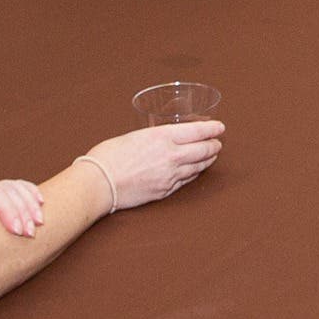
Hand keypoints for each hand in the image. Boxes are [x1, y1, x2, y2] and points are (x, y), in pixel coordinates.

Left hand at [0, 177, 44, 236]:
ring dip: (30, 204)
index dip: (9, 211)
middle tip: (31, 232)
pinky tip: (41, 203)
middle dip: (23, 211)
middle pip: (8, 191)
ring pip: (16, 188)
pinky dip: (30, 193)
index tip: (17, 230)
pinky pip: (17, 187)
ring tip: (39, 223)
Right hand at [84, 122, 224, 210]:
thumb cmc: (108, 156)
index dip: (212, 129)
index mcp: (163, 137)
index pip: (198, 131)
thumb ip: (154, 138)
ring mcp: (170, 175)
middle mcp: (171, 155)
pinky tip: (195, 171)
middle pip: (204, 150)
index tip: (220, 127)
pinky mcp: (164, 190)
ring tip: (211, 156)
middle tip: (217, 143)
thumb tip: (164, 139)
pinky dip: (193, 174)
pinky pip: (185, 181)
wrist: (98, 183)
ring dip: (207, 160)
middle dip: (214, 145)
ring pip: (198, 167)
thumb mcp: (135, 136)